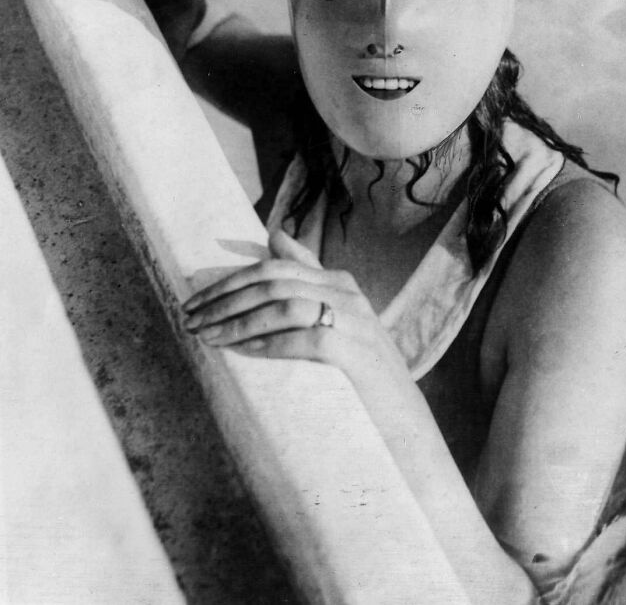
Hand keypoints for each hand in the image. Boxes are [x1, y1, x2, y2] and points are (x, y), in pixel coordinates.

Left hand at [182, 230, 404, 382]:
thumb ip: (308, 280)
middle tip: (190, 320)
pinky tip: (242, 353)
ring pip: (283, 305)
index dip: (229, 282)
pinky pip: (305, 338)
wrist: (405, 421)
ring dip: (237, 321)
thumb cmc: (362, 375)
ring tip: (207, 337)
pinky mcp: (357, 353)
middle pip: (272, 282)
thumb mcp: (336, 320)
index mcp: (339, 282)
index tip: (194, 302)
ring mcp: (354, 321)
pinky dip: (269, 343)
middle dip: (224, 300)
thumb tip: (275, 235)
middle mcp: (347, 293)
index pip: (273, 267)